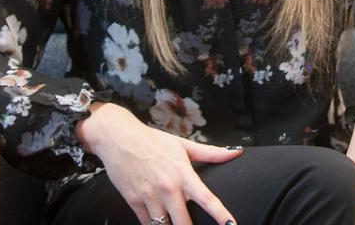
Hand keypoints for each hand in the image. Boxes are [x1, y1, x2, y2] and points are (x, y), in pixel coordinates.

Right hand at [76, 102, 241, 224]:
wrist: (119, 139)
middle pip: (184, 223)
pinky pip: (147, 224)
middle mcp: (168, 189)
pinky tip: (159, 222)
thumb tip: (235, 152)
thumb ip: (211, 153)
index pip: (207, 198)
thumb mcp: (184, 145)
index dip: (220, 214)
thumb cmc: (153, 141)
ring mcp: (150, 197)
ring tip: (176, 223)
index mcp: (183, 174)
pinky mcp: (134, 203)